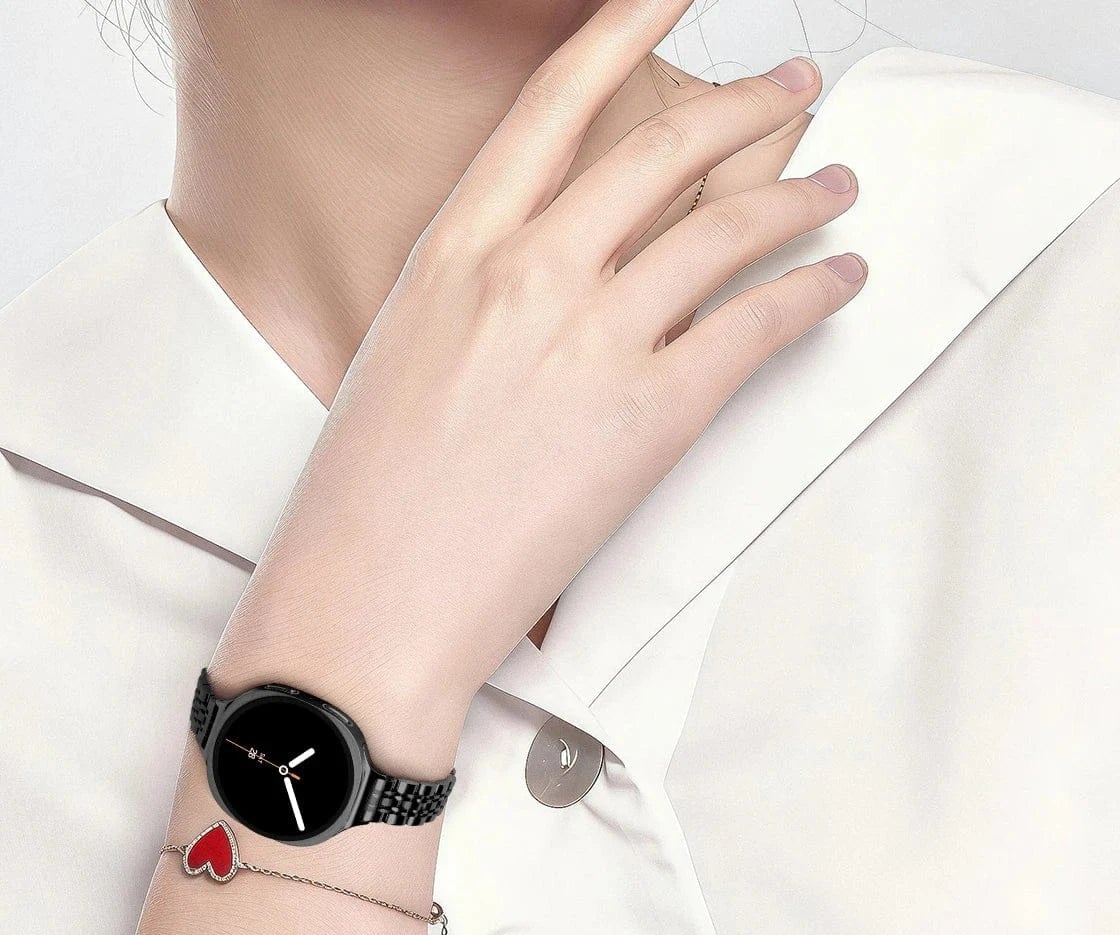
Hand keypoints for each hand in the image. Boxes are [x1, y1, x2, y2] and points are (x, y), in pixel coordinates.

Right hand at [214, 0, 863, 772]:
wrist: (369, 608)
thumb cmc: (364, 511)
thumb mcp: (397, 366)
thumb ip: (473, 302)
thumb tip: (539, 286)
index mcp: (452, 255)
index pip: (554, 107)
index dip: (622, 33)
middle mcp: (527, 275)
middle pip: (662, 150)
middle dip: (743, 108)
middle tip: (787, 91)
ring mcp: (592, 341)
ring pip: (726, 229)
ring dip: (799, 197)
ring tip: (835, 185)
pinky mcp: (649, 417)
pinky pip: (756, 326)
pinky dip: (813, 292)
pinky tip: (838, 278)